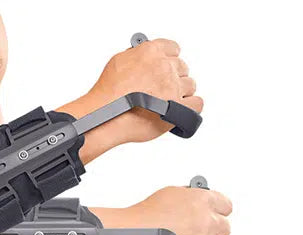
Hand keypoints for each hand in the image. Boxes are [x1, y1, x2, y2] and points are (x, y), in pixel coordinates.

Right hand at [87, 38, 202, 144]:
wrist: (105, 117)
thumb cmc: (107, 95)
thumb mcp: (118, 62)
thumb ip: (136, 57)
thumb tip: (142, 58)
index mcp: (152, 52)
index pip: (172, 48)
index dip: (168, 59)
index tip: (165, 66)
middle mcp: (165, 67)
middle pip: (182, 68)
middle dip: (173, 77)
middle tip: (161, 89)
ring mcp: (174, 88)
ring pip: (190, 85)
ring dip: (181, 92)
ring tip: (167, 103)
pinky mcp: (179, 109)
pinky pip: (197, 104)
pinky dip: (191, 107)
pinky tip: (182, 111)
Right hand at [92, 185, 231, 234]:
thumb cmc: (143, 217)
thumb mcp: (170, 194)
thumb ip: (189, 198)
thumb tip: (195, 201)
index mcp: (202, 200)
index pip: (226, 206)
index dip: (217, 213)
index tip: (212, 217)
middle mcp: (208, 221)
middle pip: (224, 229)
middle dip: (212, 232)